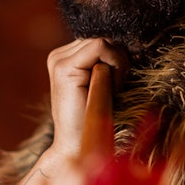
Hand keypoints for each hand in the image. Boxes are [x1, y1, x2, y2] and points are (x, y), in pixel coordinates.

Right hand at [0, 39, 126, 184]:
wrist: (78, 146)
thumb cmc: (95, 119)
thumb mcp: (104, 83)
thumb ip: (108, 61)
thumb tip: (127, 41)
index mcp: (66, 57)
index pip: (103, 40)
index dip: (118, 57)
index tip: (118, 83)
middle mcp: (58, 55)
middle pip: (105, 38)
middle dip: (119, 60)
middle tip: (115, 88)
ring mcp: (58, 60)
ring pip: (105, 40)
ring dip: (118, 64)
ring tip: (110, 90)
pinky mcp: (62, 68)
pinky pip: (101, 46)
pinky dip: (115, 65)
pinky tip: (110, 87)